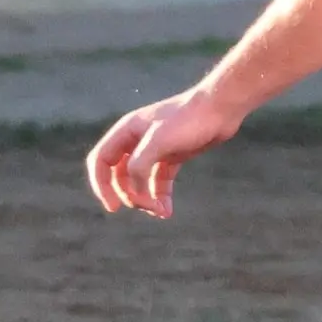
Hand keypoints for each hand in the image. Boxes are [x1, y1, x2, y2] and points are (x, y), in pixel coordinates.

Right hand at [84, 88, 241, 218]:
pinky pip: (160, 181)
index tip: (113, 207)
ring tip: (161, 212)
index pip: (101, 161)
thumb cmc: (189, 119)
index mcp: (126, 131)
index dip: (102, 185)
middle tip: (146, 207)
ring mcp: (156, 149)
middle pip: (119, 174)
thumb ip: (139, 166)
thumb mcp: (159, 141)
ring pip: (140, 180)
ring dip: (146, 199)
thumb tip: (133, 192)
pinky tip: (167, 211)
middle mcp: (137, 140)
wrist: (221, 108)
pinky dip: (161, 196)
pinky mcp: (173, 156)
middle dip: (129, 194)